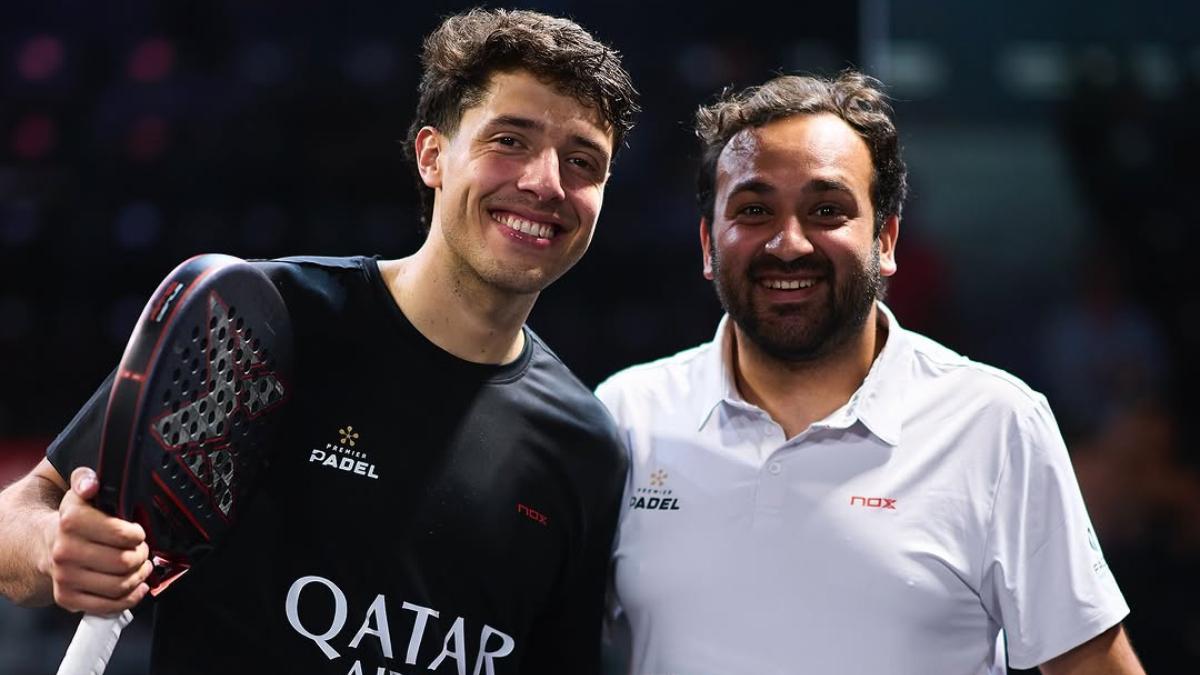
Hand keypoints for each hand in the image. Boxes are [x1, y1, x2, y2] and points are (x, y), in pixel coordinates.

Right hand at [45, 467, 151, 614]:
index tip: (137, 533)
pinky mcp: (68, 598)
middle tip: (142, 550)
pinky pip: (108, 606)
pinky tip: (136, 587)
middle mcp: (65, 551)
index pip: (122, 534)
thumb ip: (86, 479)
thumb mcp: (79, 493)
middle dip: (142, 556)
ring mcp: (65, 577)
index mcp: (71, 522)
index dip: (137, 535)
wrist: (45, 545)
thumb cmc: (73, 521)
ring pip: (120, 585)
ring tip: (141, 567)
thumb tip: (91, 483)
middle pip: (124, 562)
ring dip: (139, 577)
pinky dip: (130, 598)